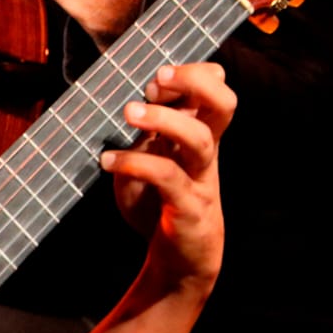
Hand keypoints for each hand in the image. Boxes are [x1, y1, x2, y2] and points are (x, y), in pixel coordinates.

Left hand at [101, 62, 231, 294]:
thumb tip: (115, 94)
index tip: (157, 74)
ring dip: (164, 120)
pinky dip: (136, 164)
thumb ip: (140, 131)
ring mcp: (201, 179)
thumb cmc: (158, 201)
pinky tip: (108, 160)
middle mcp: (206, 152)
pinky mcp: (189, 208)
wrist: (178, 259)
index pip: (217, 90)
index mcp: (199, 133)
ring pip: (200, 139)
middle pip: (224, 105)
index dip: (196, 73)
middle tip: (156, 79)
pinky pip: (168, 178)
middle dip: (194, 82)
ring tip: (128, 112)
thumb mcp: (146, 158)